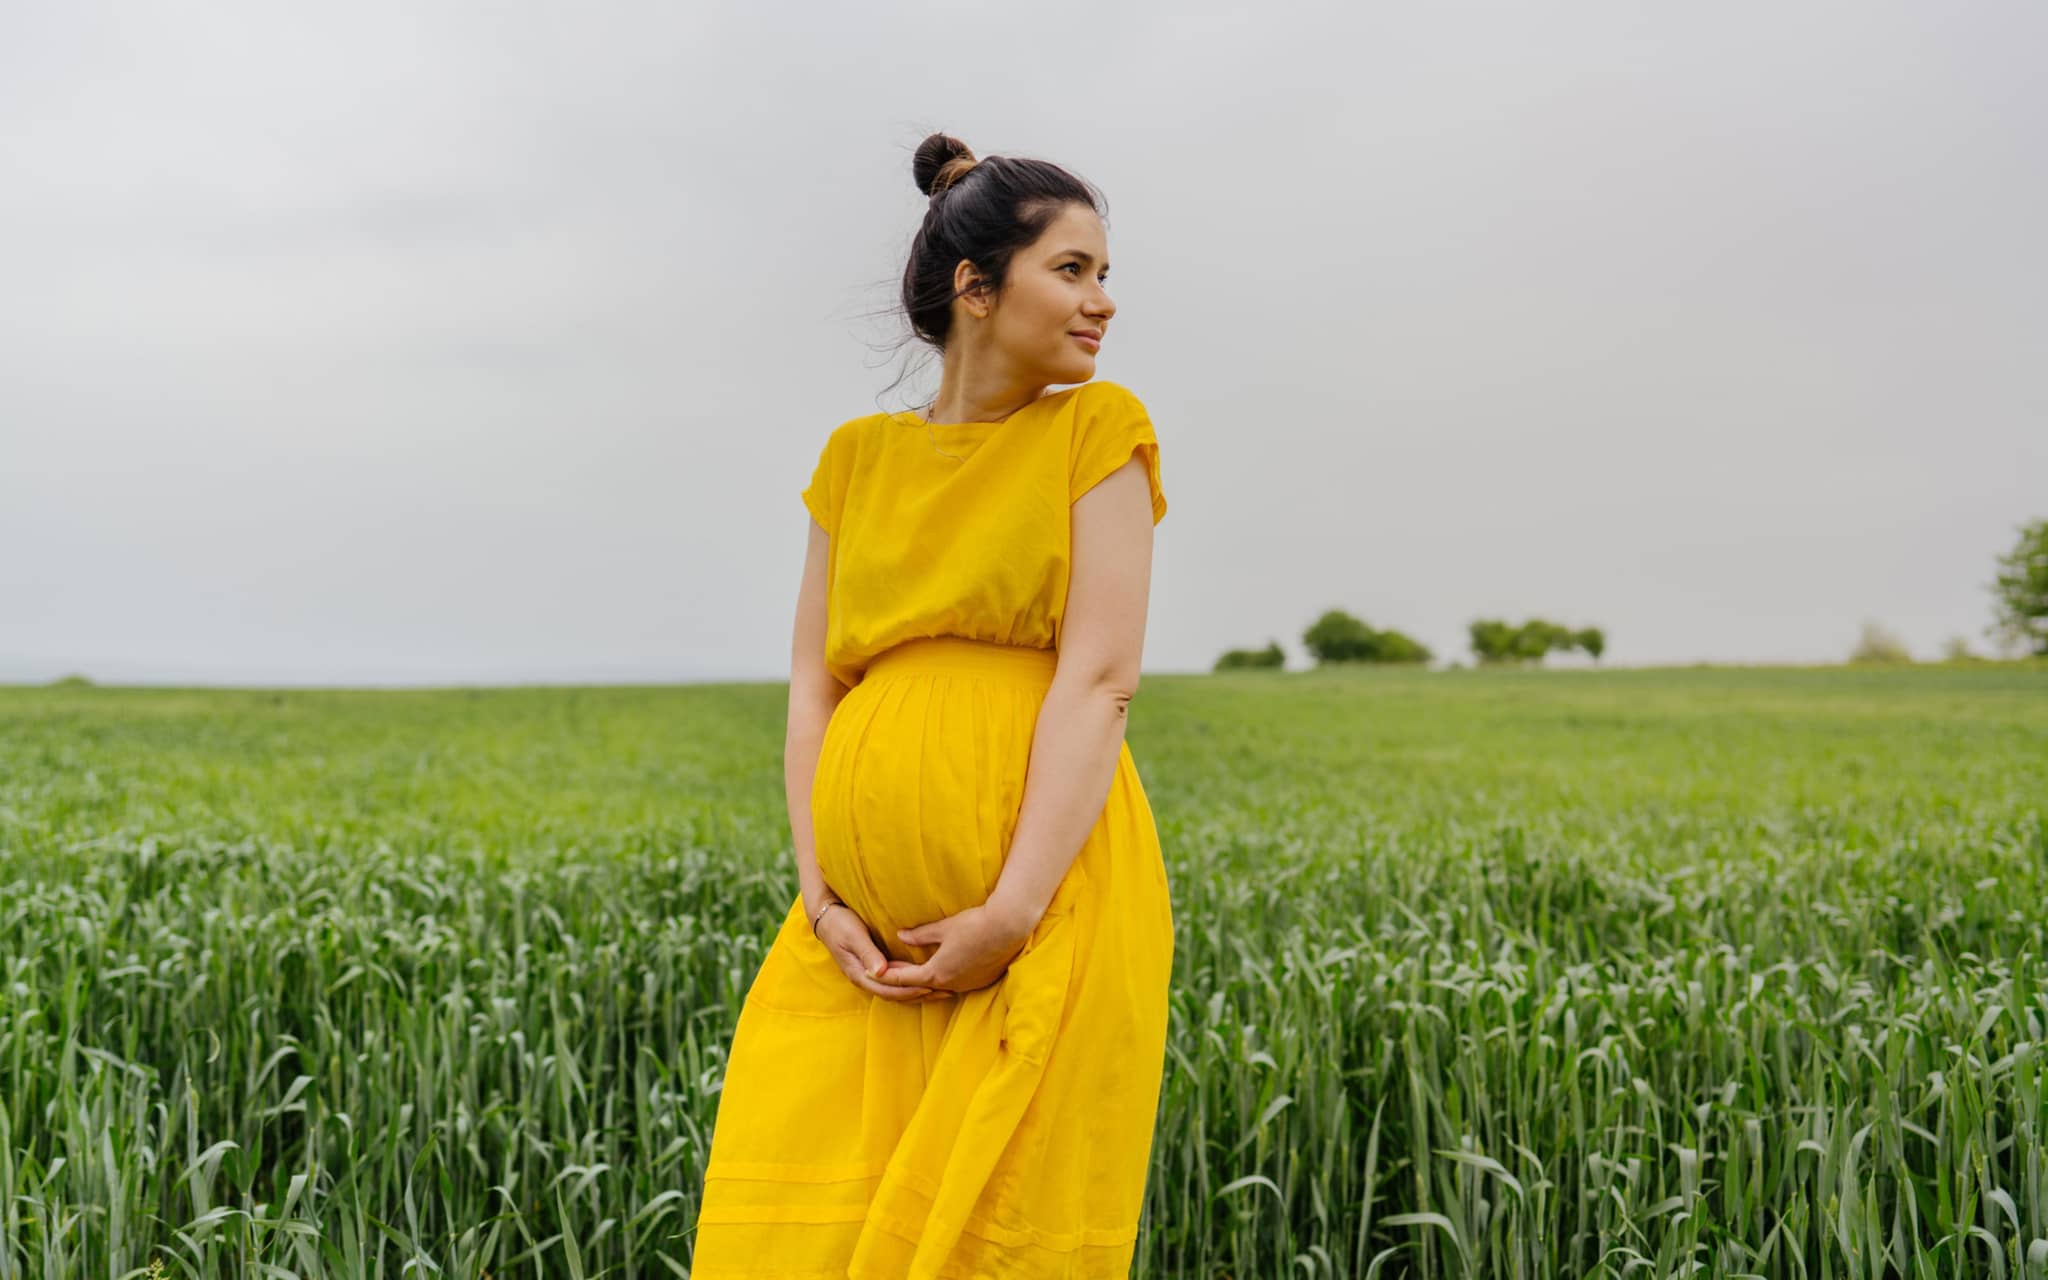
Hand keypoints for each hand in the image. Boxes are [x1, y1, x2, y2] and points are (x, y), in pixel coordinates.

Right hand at [815, 902, 942, 1003]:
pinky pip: (894, 981)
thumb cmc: (840, 924)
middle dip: (919, 995)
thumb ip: (868, 953)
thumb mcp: (853, 936)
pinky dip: (910, 984)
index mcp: (860, 974)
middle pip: (895, 995)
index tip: (930, 988)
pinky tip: (925, 980)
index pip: (889, 990)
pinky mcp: (874, 968)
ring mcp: (869, 975)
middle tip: (945, 992)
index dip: (909, 991)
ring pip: (896, 991)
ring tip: (940, 990)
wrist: (826, 918)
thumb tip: (880, 972)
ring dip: (917, 992)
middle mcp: (865, 979)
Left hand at [872, 900, 1034, 997]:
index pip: (904, 979)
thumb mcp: (943, 928)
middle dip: (904, 979)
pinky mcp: (982, 981)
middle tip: (890, 970)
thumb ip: (920, 935)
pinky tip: (943, 969)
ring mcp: (968, 985)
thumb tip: (900, 936)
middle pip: (920, 987)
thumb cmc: (973, 924)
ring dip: (925, 981)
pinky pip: (957, 985)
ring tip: (915, 970)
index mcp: (937, 973)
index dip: (887, 975)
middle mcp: (951, 984)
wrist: (1008, 927)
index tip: (874, 973)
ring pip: (940, 988)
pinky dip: (944, 980)